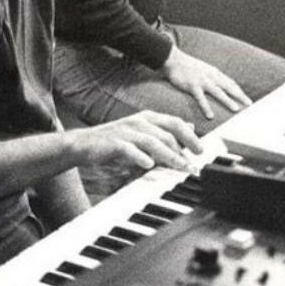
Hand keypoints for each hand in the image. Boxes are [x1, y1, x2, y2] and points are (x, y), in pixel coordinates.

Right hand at [70, 111, 201, 171]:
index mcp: (148, 118)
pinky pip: (129, 149)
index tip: (201, 151)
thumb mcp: (143, 133)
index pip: (175, 123)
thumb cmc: (115, 140)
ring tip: (179, 167)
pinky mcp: (113, 143)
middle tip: (192, 166)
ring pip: (152, 141)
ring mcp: (126, 131)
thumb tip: (190, 127)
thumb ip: (165, 131)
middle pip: (167, 133)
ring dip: (168, 155)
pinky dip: (140, 157)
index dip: (190, 136)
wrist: (84, 144)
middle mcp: (139, 122)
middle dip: (182, 151)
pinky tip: (148, 165)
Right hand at [160, 47, 252, 119]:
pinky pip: (201, 98)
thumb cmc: (187, 65)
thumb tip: (219, 84)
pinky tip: (210, 116)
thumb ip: (212, 76)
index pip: (231, 83)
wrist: (174, 59)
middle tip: (250, 105)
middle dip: (240, 96)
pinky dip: (206, 107)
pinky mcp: (192, 86)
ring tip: (236, 110)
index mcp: (214, 73)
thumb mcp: (204, 69)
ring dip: (228, 101)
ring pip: (218, 92)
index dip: (239, 91)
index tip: (247, 100)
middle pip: (229, 87)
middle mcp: (211, 77)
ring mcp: (202, 81)